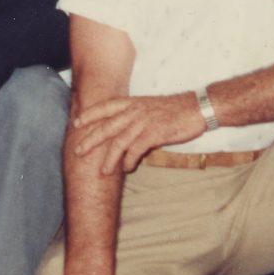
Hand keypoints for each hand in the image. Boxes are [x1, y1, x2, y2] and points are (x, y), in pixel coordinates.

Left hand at [68, 91, 207, 174]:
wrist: (197, 108)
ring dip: (109, 159)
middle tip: (78, 151)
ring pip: (118, 142)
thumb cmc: (175, 109)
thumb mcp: (150, 106)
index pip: (105, 107)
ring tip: (102, 172)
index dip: (89, 114)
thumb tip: (124, 130)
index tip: (76, 122)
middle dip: (90, 140)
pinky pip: (136, 150)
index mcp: (132, 103)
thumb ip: (135, 116)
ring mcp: (143, 122)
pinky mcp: (154, 133)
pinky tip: (128, 169)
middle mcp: (134, 111)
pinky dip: (130, 161)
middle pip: (106, 126)